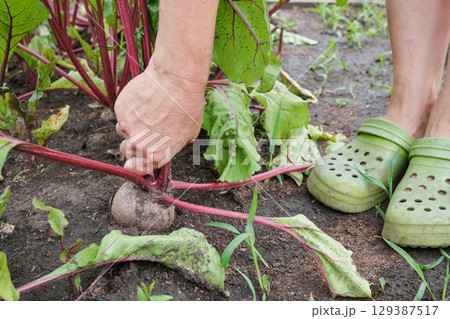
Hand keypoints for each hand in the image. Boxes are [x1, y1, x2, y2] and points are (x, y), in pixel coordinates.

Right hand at [114, 60, 205, 174]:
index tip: (133, 162)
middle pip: (126, 151)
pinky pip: (121, 114)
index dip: (135, 165)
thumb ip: (172, 146)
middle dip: (133, 144)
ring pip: (122, 131)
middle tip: (144, 130)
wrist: (176, 79)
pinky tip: (144, 100)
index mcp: (157, 154)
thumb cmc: (187, 106)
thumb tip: (165, 148)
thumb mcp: (189, 134)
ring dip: (131, 125)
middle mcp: (139, 144)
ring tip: (147, 112)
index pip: (138, 169)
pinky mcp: (120, 110)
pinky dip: (129, 110)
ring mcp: (127, 126)